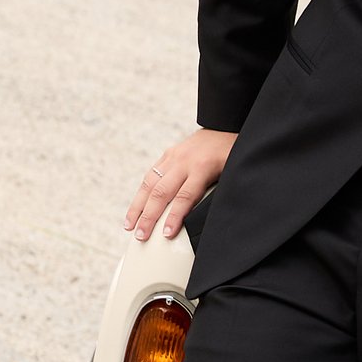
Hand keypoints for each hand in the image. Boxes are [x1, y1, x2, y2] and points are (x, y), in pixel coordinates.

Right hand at [127, 126, 236, 243]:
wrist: (225, 126)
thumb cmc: (231, 154)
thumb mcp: (231, 172)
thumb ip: (218, 193)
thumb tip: (208, 218)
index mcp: (202, 167)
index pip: (185, 197)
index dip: (175, 217)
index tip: (167, 234)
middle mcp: (184, 161)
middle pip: (161, 192)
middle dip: (149, 217)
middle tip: (141, 236)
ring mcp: (173, 156)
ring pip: (150, 183)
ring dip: (138, 207)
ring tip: (129, 226)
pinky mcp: (168, 154)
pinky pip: (151, 175)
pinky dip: (141, 193)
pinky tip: (136, 207)